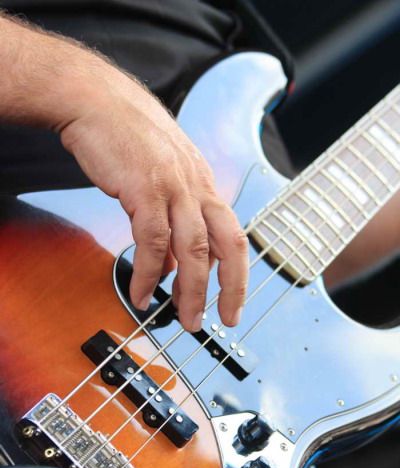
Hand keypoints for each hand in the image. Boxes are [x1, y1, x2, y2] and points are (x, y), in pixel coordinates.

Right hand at [0, 13, 248, 331]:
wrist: (96, 100)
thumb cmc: (127, 138)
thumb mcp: (161, 179)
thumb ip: (172, 222)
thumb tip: (174, 266)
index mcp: (204, 185)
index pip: (232, 236)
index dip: (236, 274)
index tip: (231, 304)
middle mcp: (197, 187)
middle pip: (227, 245)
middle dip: (228, 289)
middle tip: (219, 321)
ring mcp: (174, 187)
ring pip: (193, 250)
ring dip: (190, 291)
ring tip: (184, 319)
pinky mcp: (145, 189)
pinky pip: (153, 242)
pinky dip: (149, 273)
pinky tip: (143, 293)